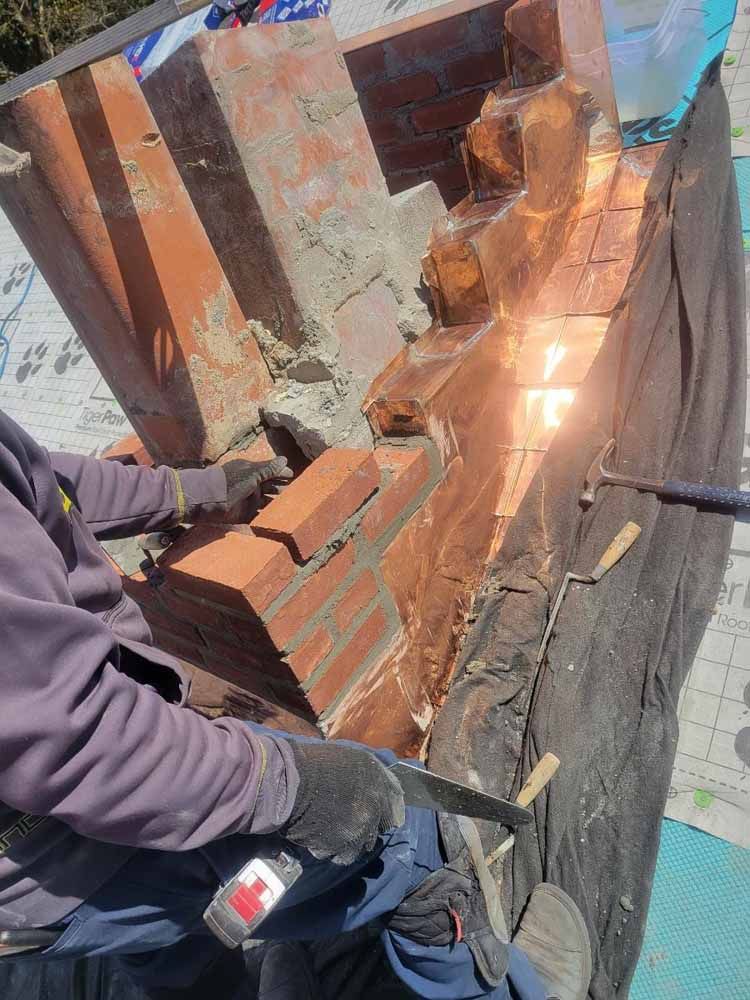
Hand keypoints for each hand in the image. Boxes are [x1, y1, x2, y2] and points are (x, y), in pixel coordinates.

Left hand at [221, 457, 292, 521]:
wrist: (208, 501)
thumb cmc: (230, 482)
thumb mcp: (251, 473)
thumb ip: (268, 469)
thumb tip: (284, 460)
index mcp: (250, 472)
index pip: (270, 471)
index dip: (281, 473)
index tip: (293, 475)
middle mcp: (250, 486)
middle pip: (270, 487)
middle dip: (282, 489)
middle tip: (296, 492)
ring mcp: (248, 501)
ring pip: (267, 502)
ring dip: (277, 503)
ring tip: (291, 505)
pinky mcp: (245, 515)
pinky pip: (259, 515)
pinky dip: (268, 516)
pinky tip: (279, 517)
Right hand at [281, 741, 405, 865]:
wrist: (290, 781)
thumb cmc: (313, 764)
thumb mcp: (347, 759)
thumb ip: (365, 777)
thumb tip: (369, 790)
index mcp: (378, 779)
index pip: (396, 803)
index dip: (385, 810)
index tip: (377, 815)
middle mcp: (375, 805)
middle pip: (378, 828)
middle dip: (365, 829)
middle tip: (345, 825)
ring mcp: (361, 827)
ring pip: (360, 846)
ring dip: (346, 843)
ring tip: (327, 833)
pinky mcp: (343, 846)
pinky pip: (340, 855)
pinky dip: (329, 850)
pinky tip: (317, 838)